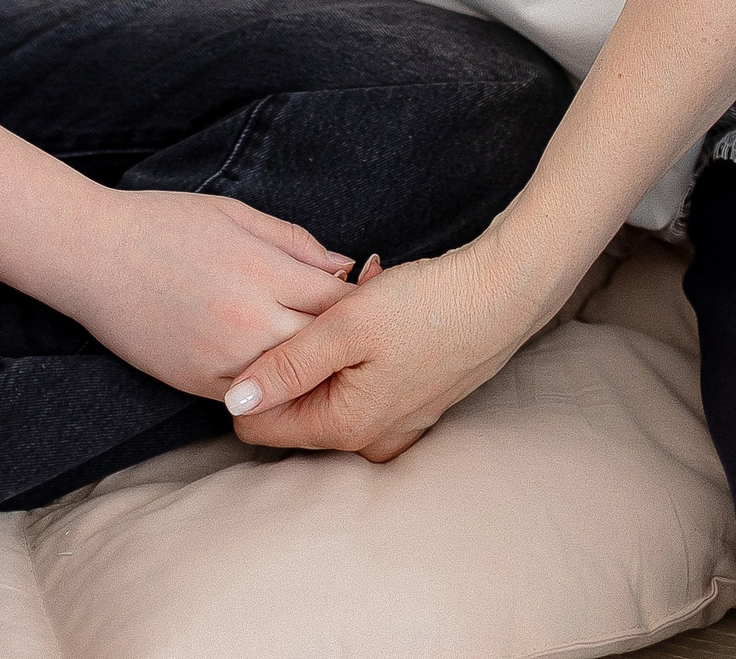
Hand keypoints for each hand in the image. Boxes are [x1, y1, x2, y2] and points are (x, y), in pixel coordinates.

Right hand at [61, 190, 356, 398]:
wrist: (93, 255)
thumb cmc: (163, 223)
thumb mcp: (234, 213)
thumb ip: (292, 240)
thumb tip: (341, 266)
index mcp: (263, 269)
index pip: (336, 300)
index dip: (356, 303)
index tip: (364, 301)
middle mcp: (250, 319)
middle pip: (323, 345)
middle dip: (341, 342)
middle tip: (355, 339)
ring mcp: (224, 357)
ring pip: (292, 379)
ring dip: (310, 372)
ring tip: (324, 363)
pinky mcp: (198, 383)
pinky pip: (253, 397)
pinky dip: (270, 389)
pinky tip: (277, 377)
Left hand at [222, 237, 530, 460]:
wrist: (502, 295)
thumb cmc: (426, 305)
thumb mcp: (345, 326)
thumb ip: (286, 365)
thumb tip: (233, 401)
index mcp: (344, 428)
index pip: (259, 426)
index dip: (251, 379)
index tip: (270, 332)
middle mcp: (368, 441)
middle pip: (294, 409)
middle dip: (297, 357)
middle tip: (328, 309)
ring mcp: (393, 427)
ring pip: (328, 391)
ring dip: (330, 348)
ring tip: (359, 303)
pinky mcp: (411, 406)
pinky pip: (361, 385)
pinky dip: (359, 351)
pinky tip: (378, 312)